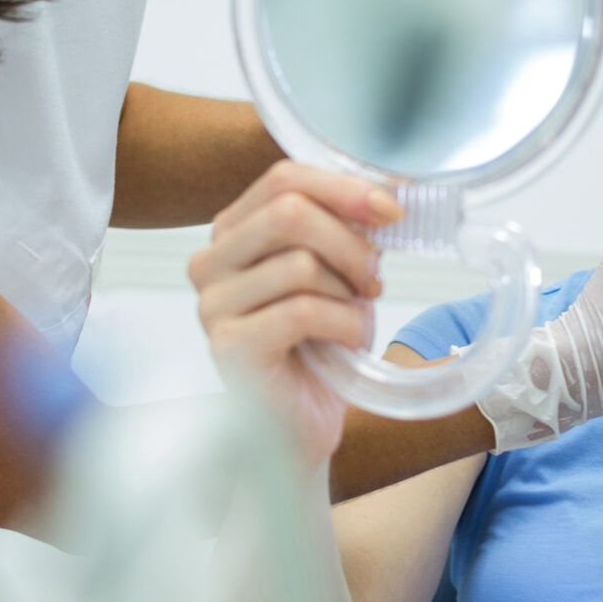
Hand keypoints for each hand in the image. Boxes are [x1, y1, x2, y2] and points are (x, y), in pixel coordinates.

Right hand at [189, 161, 400, 460]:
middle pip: (289, 211)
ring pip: (300, 264)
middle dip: (350, 243)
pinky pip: (301, 312)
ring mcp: (213, 304)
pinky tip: (349, 343)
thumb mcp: (337, 273)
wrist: (302, 423)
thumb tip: (388, 195)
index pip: (283, 178)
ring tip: (357, 320)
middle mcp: (211, 262)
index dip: (344, 188)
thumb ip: (345, 229)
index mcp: (233, 231)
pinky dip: (343, 324)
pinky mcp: (228, 346)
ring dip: (349, 294)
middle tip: (374, 280)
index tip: (391, 212)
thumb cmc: (319, 345)